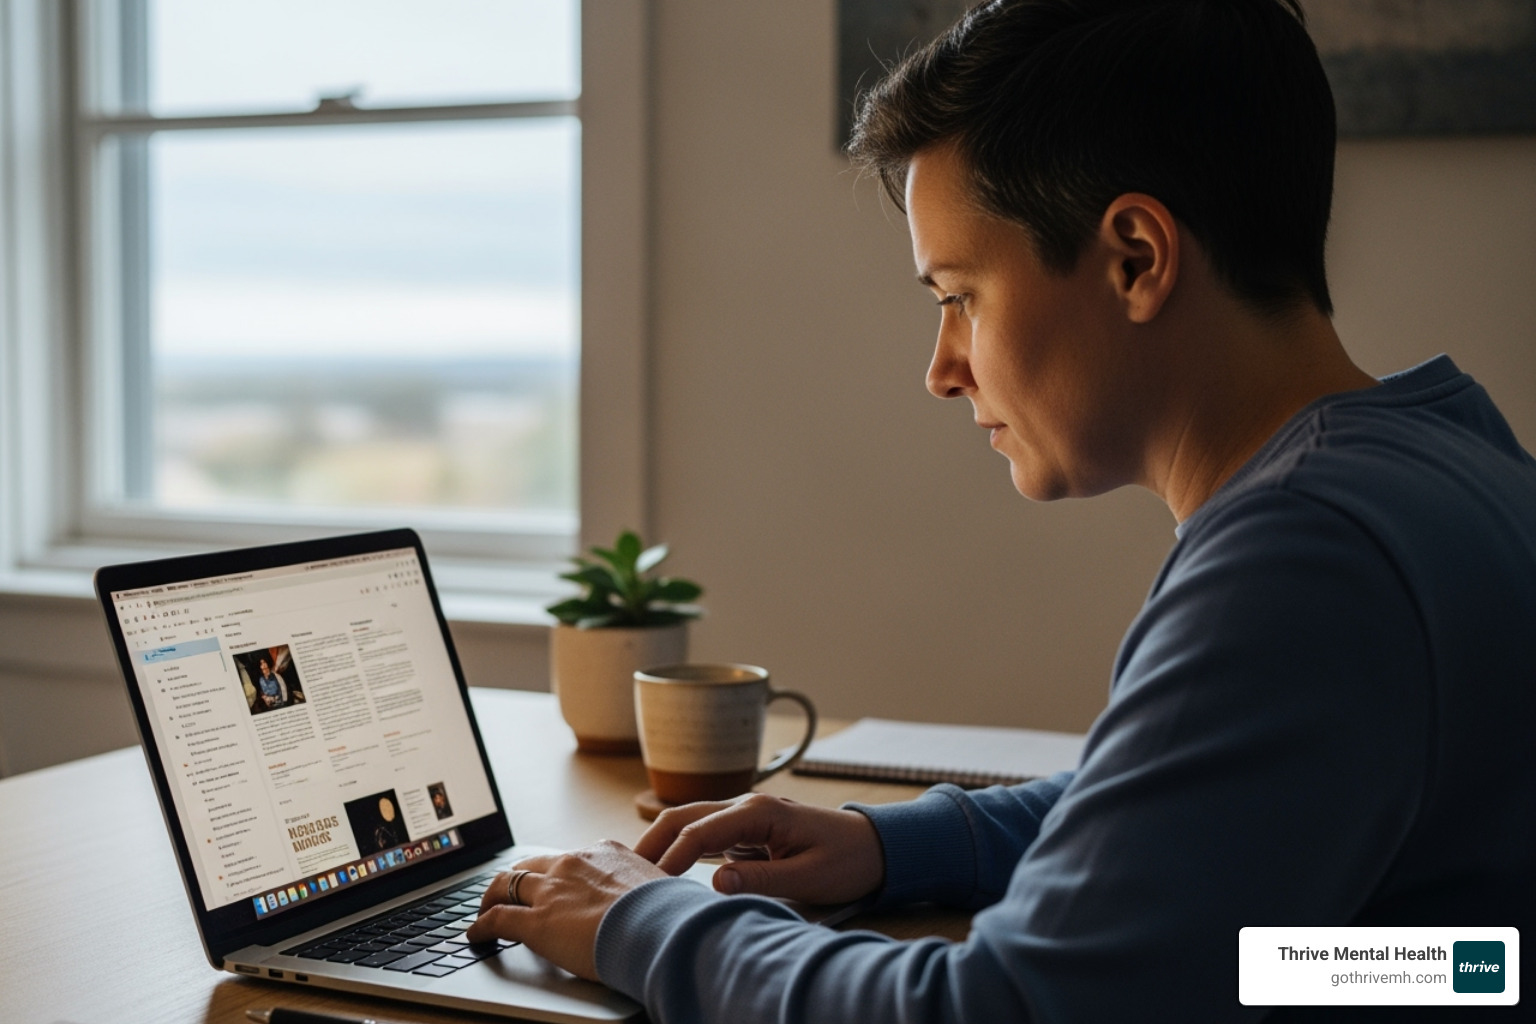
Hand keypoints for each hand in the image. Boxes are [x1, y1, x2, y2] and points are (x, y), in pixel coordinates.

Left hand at [466, 840, 666, 980]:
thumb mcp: (658, 887)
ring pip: (506, 885)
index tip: (552, 883)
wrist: (660, 927)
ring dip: (492, 897)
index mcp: (603, 853)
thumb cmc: (668, 913)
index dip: (554, 873)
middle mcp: (572, 864)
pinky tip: (476, 935)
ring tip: (484, 910)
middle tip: (508, 892)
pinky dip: (481, 927)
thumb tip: (654, 901)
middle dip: (516, 878)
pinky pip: (497, 919)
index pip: (568, 859)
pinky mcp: (536, 922)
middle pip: (530, 865)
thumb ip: (643, 889)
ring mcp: (551, 891)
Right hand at [634, 793, 884, 905]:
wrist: (876, 848)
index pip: (699, 831)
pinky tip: (666, 870)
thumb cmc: (848, 860)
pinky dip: (681, 849)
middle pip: (684, 816)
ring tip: (634, 873)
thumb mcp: (809, 877)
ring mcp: (745, 816)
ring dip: (662, 843)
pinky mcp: (747, 830)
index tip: (649, 886)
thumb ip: (761, 879)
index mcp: (759, 811)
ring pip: (690, 822)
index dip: (670, 858)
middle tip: (624, 874)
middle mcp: (747, 805)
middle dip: (651, 841)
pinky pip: (706, 836)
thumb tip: (714, 882)